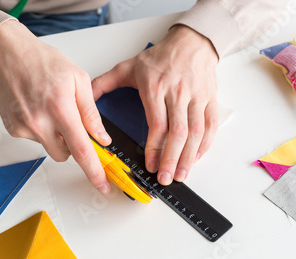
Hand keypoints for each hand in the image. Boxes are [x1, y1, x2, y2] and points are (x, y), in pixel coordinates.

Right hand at [0, 21, 111, 193]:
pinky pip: (35, 139)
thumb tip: (102, 137)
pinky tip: (37, 108)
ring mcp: (23, 127)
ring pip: (50, 147)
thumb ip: (90, 112)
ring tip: (51, 108)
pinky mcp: (12, 129)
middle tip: (73, 123)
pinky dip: (41, 129)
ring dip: (57, 136)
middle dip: (74, 146)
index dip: (94, 171)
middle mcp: (39, 122)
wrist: (4, 51)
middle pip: (66, 155)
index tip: (102, 185)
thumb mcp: (77, 79)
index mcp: (60, 108)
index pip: (81, 150)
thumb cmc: (40, 60)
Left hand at [92, 25, 218, 184]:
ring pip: (196, 133)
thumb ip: (105, 83)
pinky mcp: (210, 100)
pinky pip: (211, 126)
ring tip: (180, 174)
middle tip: (165, 178)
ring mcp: (196, 98)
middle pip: (178, 133)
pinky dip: (205, 144)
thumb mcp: (128, 67)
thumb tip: (84, 99)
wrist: (191, 43)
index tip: (151, 166)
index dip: (155, 149)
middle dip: (171, 160)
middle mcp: (178, 94)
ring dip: (188, 157)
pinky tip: (196, 157)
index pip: (158, 125)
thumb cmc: (161, 57)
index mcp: (156, 89)